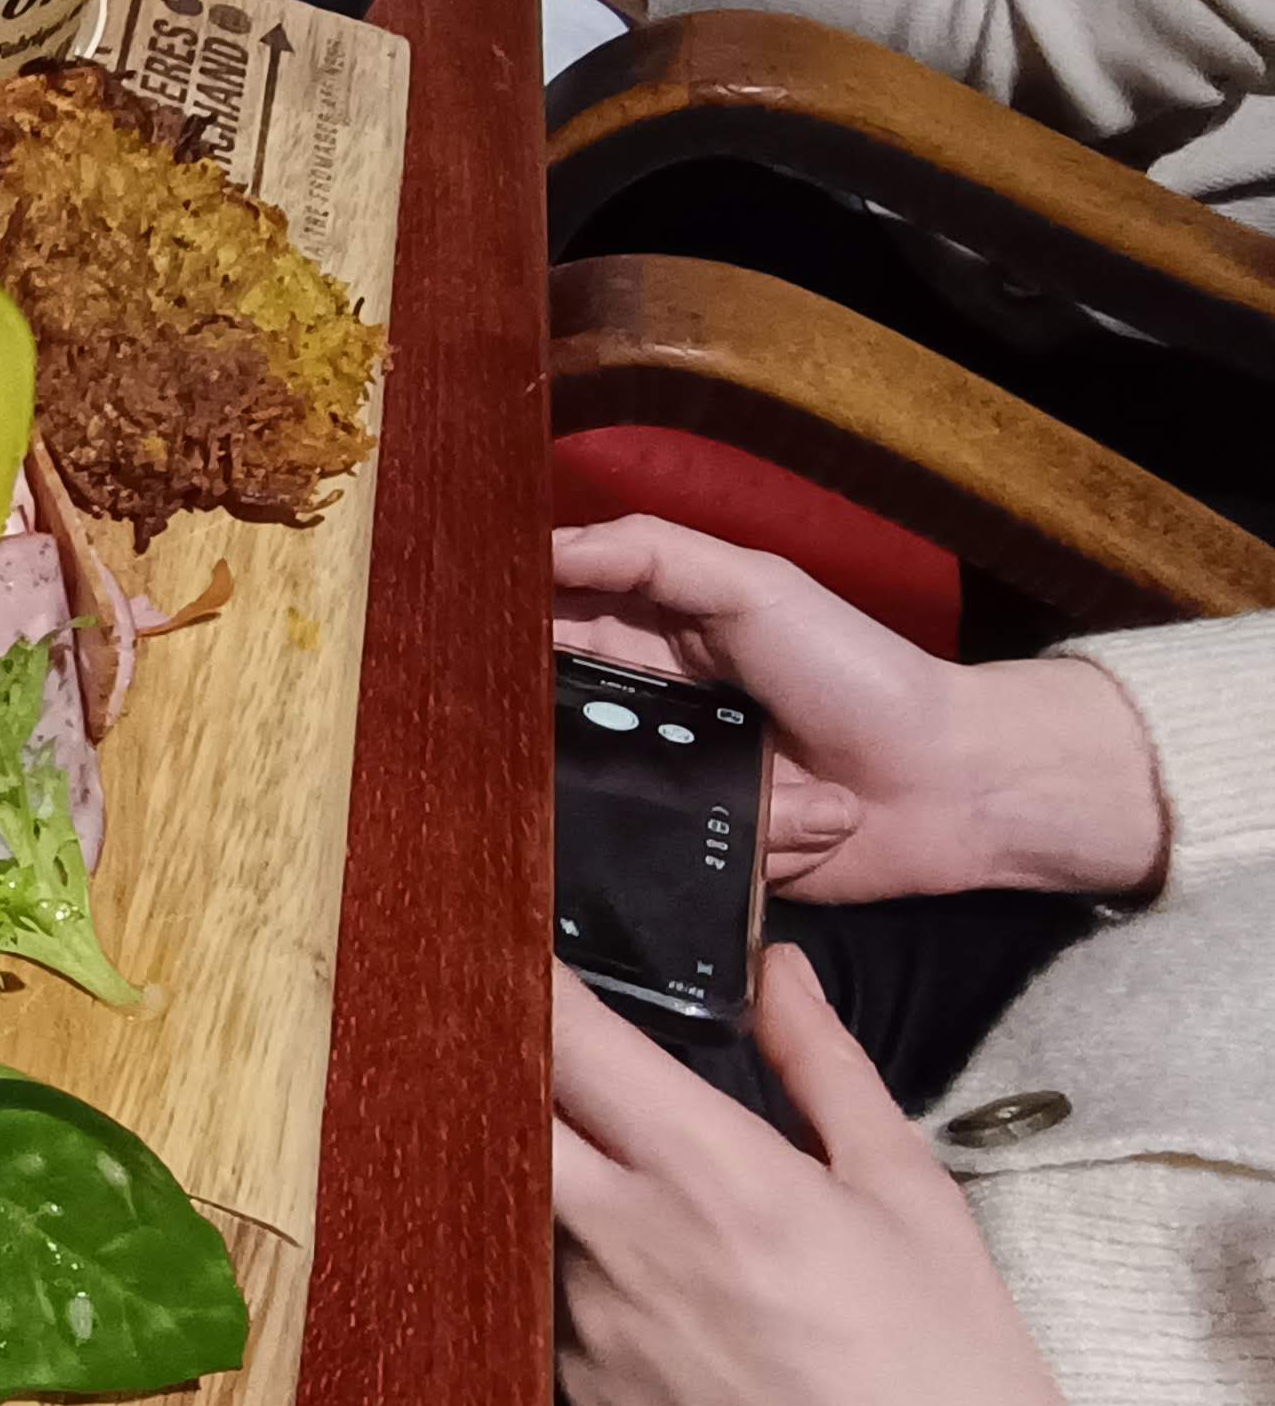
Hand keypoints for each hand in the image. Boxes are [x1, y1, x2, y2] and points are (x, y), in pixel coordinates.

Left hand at [555, 954, 1191, 1405]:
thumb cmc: (953, 1378)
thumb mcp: (908, 1193)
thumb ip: (823, 1065)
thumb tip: (779, 972)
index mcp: (709, 1173)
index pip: (570, 1036)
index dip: (525, 973)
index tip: (507, 935)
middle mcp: (622, 1242)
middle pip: (501, 1109)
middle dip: (498, 1058)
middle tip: (516, 1031)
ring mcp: (585, 1329)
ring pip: (522, 1206)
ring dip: (541, 1169)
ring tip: (590, 1158)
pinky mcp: (579, 1404)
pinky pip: (544, 1301)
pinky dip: (569, 1268)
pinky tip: (632, 1278)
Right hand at [556, 517, 1165, 902]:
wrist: (950, 783)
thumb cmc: (852, 671)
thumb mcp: (753, 586)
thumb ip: (648, 553)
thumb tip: (538, 548)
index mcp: (647, 641)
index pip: (547, 629)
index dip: (501, 631)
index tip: (455, 635)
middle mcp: (640, 717)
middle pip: (550, 724)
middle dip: (552, 730)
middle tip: (559, 723)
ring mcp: (665, 792)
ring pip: (598, 800)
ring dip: (671, 786)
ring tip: (755, 764)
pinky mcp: (694, 858)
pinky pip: (662, 858)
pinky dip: (729, 836)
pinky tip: (792, 813)